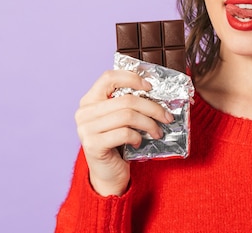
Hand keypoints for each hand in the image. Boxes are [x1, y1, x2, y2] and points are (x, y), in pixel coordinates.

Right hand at [75, 70, 172, 195]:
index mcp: (90, 100)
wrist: (108, 174)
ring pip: (128, 116)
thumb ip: (128, 104)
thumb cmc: (117, 142)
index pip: (109, 77)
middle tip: (167, 116)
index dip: (132, 78)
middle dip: (152, 107)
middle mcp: (84, 112)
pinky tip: (139, 142)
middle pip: (126, 99)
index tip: (150, 88)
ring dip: (149, 124)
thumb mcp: (121, 119)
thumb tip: (156, 92)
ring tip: (157, 131)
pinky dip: (137, 137)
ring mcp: (86, 129)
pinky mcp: (92, 145)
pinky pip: (124, 133)